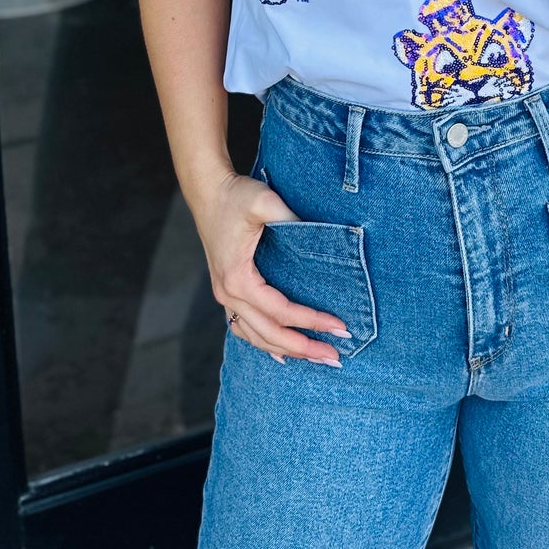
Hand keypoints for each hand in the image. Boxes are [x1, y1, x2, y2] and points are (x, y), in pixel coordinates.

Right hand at [196, 169, 350, 366]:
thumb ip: (290, 218)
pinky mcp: (227, 290)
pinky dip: (264, 342)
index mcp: (238, 278)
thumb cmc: (236, 196)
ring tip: (315, 357)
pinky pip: (244, 327)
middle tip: (335, 356)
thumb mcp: (264, 201)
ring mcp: (225, 295)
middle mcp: (228, 293)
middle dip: (303, 348)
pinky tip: (280, 352)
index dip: (312, 321)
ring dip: (286, 350)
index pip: (281, 312)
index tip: (340, 326)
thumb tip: (322, 236)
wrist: (207, 191)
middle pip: (269, 334)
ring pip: (255, 337)